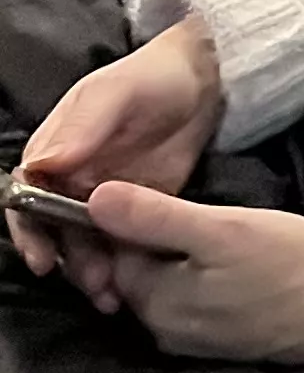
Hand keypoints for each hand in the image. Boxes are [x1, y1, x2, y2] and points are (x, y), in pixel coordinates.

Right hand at [10, 18, 221, 298]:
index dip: (29, 230)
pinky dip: (122, 267)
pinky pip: (123, 243)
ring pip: (86, 243)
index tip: (41, 257)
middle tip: (89, 281)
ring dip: (90, 271)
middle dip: (66, 259)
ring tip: (111, 295)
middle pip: (54, 230)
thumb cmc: (153, 76)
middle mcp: (70, 181)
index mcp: (54, 153)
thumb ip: (82, 127)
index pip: (26, 198)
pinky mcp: (140, 210)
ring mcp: (105, 199)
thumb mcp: (117, 93)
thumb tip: (40, 166)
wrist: (208, 78)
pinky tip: (130, 290)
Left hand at [80, 184, 303, 367]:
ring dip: (185, 258)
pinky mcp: (220, 342)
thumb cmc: (290, 263)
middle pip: (140, 271)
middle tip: (208, 210)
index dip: (139, 216)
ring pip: (168, 286)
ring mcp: (192, 340)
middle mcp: (161, 329)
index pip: (117, 251)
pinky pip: (193, 302)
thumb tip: (94, 197)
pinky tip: (235, 262)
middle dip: (161, 239)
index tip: (177, 194)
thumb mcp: (224, 228)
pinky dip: (203, 278)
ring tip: (224, 231)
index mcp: (154, 301)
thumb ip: (156, 216)